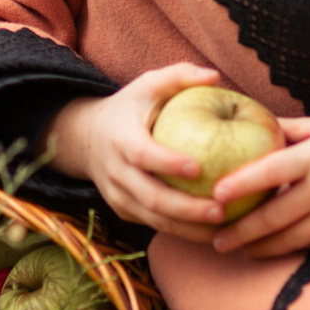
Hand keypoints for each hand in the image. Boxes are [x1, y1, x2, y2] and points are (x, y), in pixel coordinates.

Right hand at [42, 63, 231, 244]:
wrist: (87, 138)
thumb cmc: (131, 107)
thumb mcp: (148, 85)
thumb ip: (179, 76)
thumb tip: (215, 77)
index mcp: (121, 138)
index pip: (142, 154)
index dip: (167, 163)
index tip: (198, 168)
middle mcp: (116, 171)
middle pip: (150, 197)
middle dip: (186, 209)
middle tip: (221, 211)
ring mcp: (117, 195)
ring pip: (153, 219)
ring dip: (188, 229)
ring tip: (223, 231)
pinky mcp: (124, 211)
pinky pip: (153, 226)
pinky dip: (182, 232)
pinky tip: (211, 233)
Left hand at [204, 103, 309, 259]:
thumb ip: (287, 130)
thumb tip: (246, 124)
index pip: (270, 172)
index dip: (240, 185)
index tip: (214, 196)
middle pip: (275, 218)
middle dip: (242, 233)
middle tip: (215, 240)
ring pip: (292, 240)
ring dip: (261, 248)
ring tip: (238, 250)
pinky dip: (290, 248)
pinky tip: (271, 250)